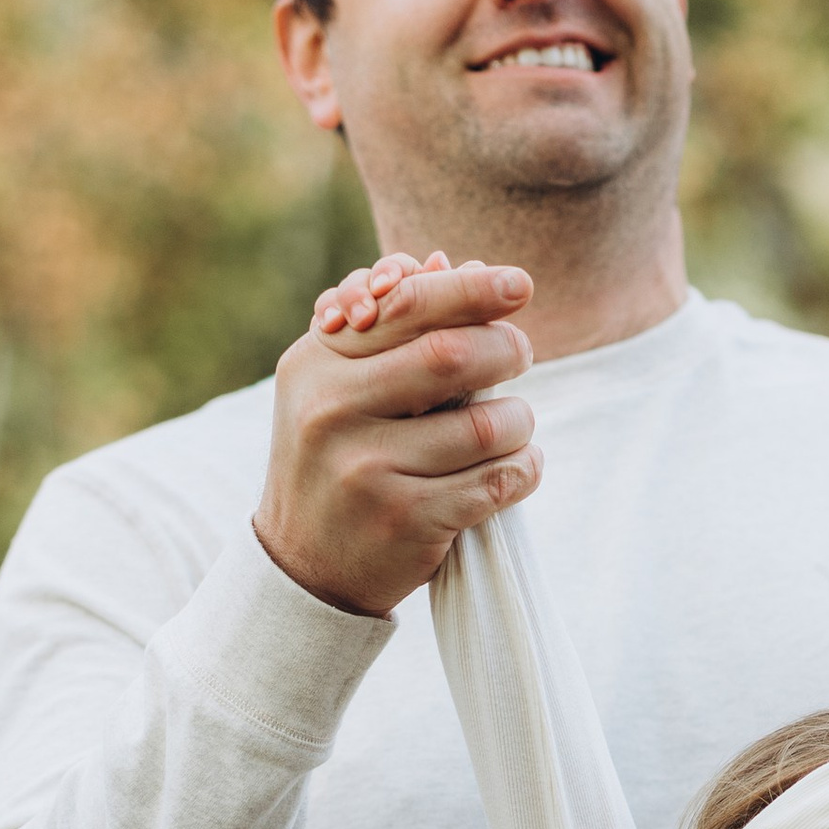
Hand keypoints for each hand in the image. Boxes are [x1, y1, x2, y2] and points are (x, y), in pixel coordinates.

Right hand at [256, 250, 537, 617]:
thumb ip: (392, 325)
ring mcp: (367, 471)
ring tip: (515, 424)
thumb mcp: (338, 385)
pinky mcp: (405, 521)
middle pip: (450, 356)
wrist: (305, 566)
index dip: (469, 289)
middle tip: (522, 352)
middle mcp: (332, 413)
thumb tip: (458, 262)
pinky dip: (524, 468)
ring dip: (520, 419)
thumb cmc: (336, 457)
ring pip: (485, 425)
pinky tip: (518, 466)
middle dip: (505, 347)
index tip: (519, 284)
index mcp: (315, 365)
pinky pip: (496, 482)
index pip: (403, 305)